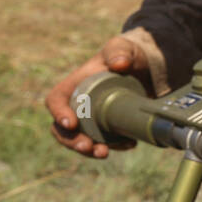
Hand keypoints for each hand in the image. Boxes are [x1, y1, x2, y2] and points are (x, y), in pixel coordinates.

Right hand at [45, 35, 151, 158]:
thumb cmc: (126, 54)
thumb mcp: (122, 48)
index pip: (55, 101)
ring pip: (82, 140)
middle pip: (63, 129)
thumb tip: (119, 64)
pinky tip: (129, 144)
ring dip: (89, 150)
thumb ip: (119, 51)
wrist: (146, 68)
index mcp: (73, 86)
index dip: (58, 113)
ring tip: (104, 153)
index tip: (71, 123)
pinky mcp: (108, 128)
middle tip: (87, 147)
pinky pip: (105, 142)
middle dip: (72, 141)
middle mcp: (78, 106)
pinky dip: (115, 146)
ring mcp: (92, 120)